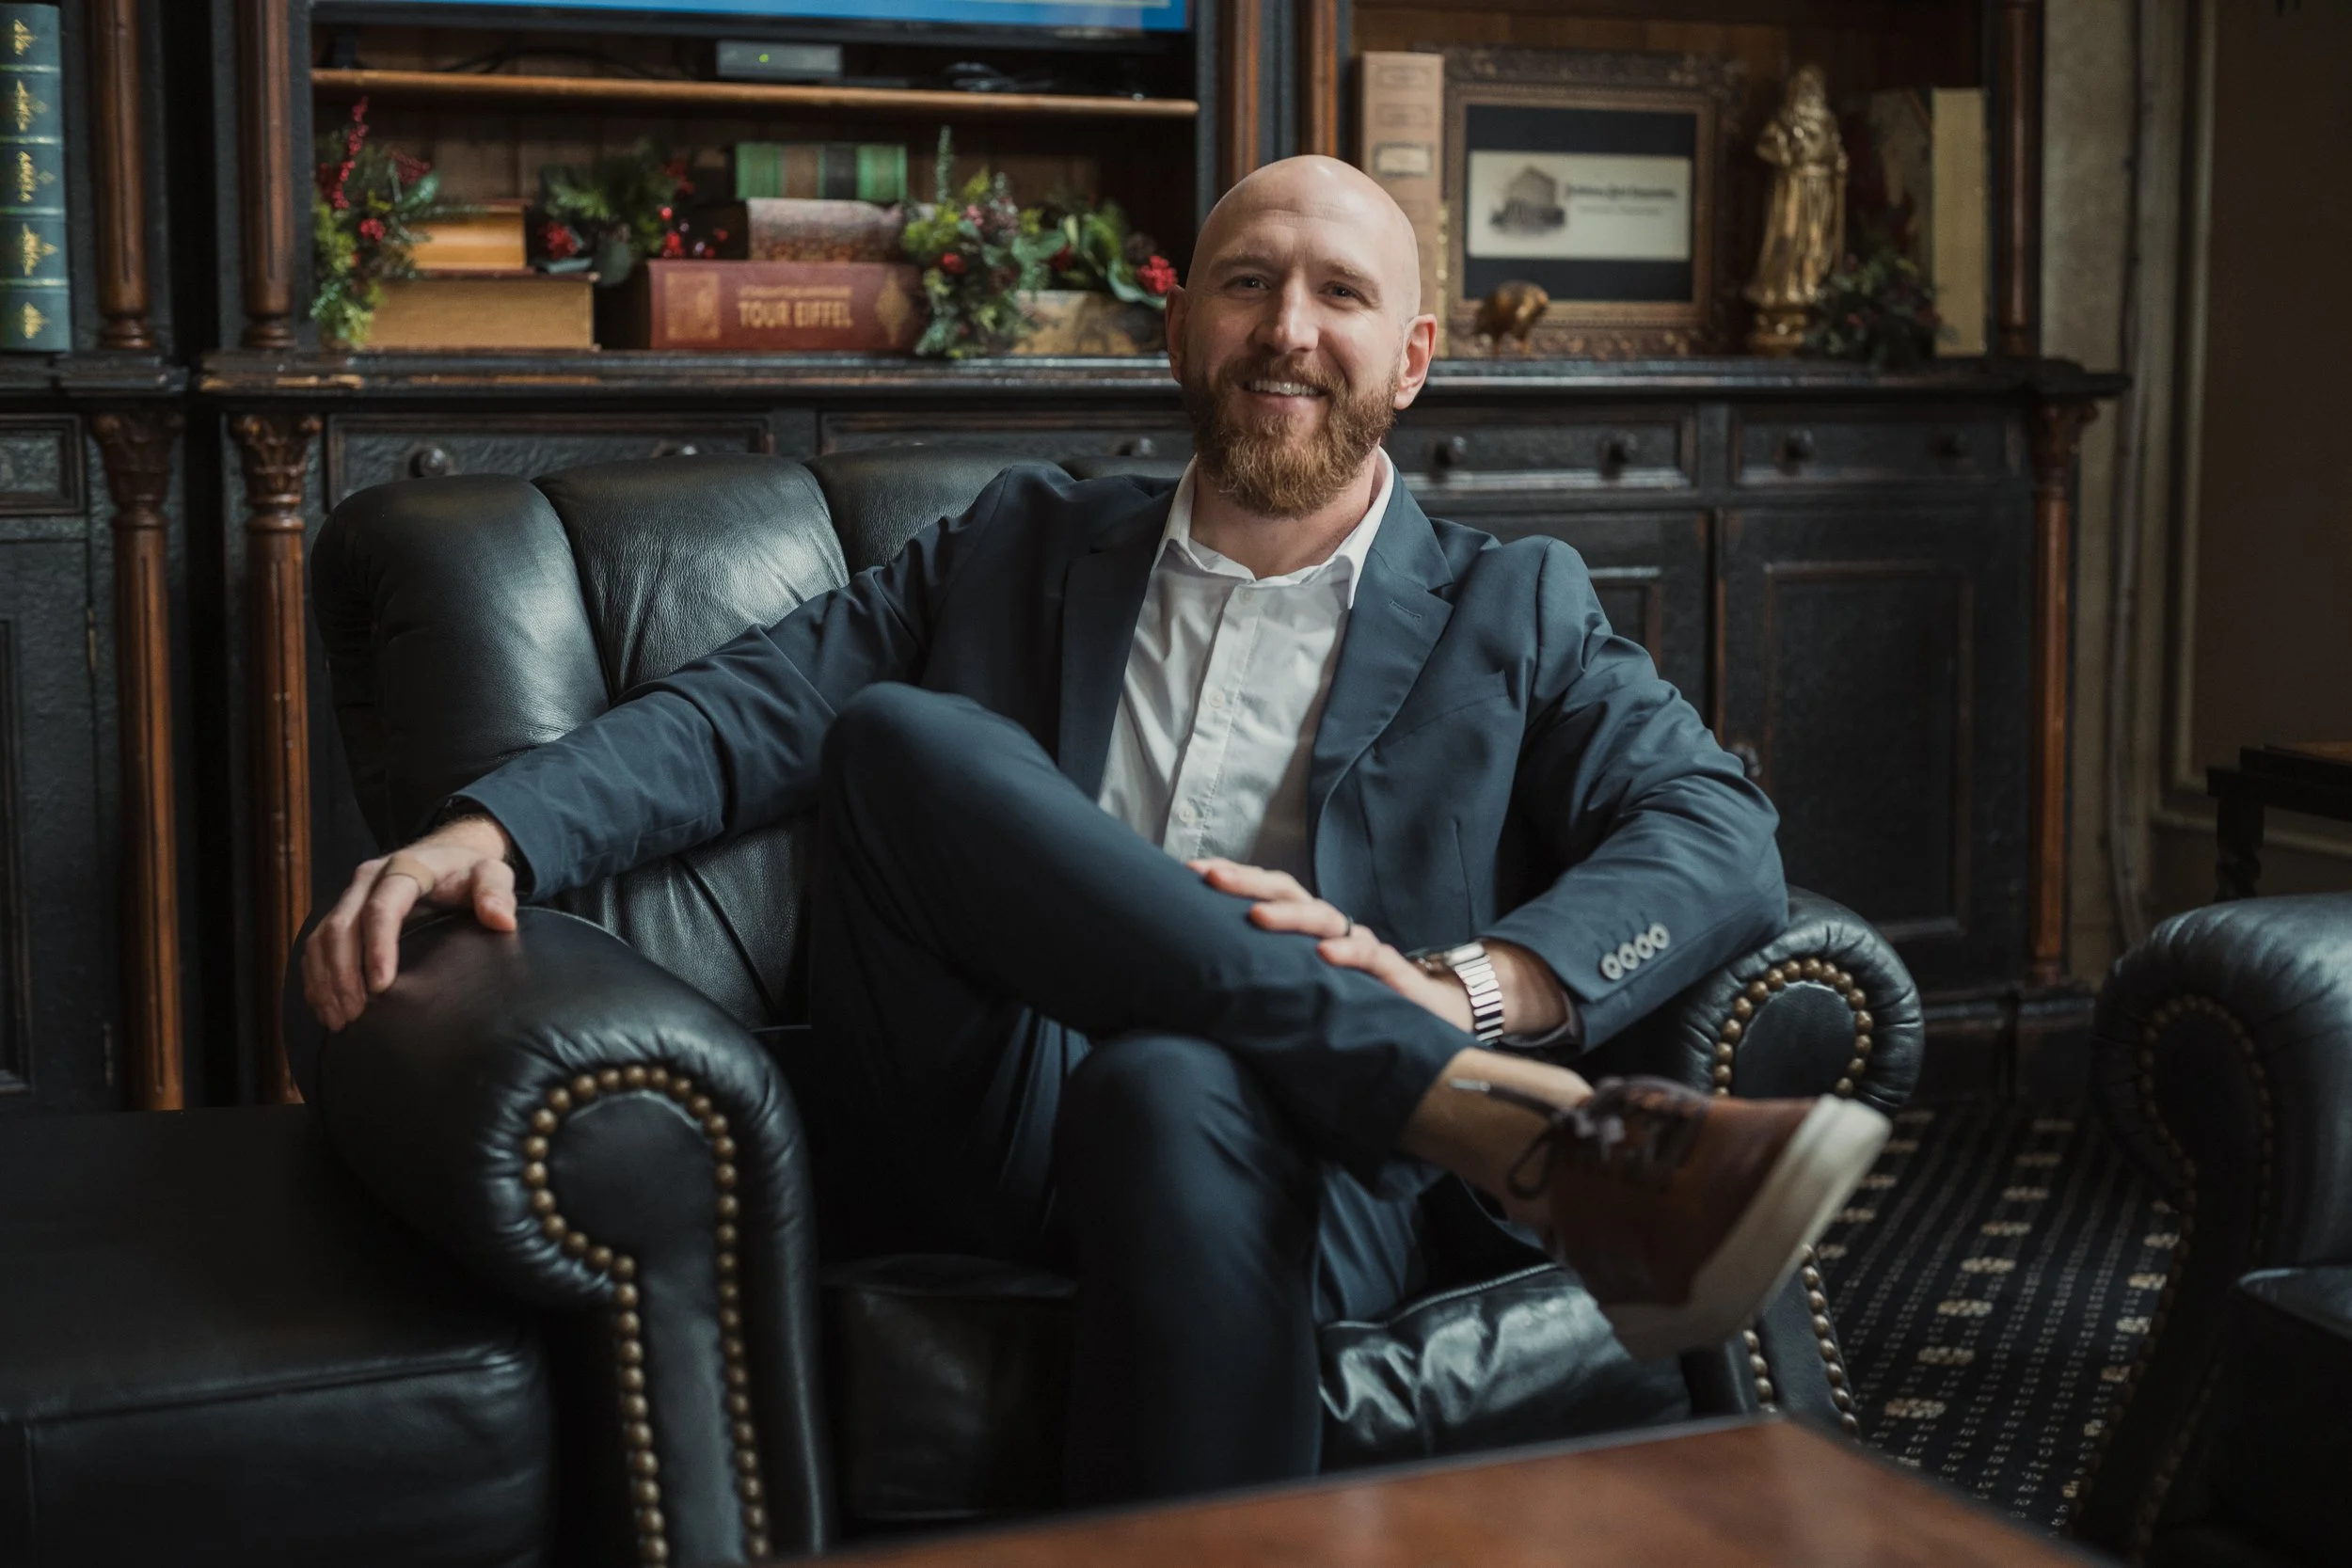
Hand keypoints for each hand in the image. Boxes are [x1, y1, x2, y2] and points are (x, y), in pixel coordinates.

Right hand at [302, 815, 517, 1030]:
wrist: (448, 855)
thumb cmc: (470, 871)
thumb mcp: (492, 873)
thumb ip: (497, 892)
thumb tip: (502, 921)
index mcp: (405, 868)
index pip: (383, 908)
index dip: (378, 947)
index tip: (382, 987)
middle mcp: (369, 879)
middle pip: (343, 926)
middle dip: (345, 973)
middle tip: (355, 1014)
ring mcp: (351, 895)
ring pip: (323, 937)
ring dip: (326, 980)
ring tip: (339, 1019)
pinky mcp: (342, 911)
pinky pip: (317, 944)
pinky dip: (317, 976)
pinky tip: (326, 1005)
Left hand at [1189, 857, 1474, 1031]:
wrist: (1426, 1019)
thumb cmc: (1351, 1002)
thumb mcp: (1302, 989)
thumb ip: (1266, 980)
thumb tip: (1200, 984)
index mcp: (1306, 930)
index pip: (1267, 893)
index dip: (1233, 879)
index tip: (1190, 871)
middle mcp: (1330, 929)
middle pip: (1289, 893)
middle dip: (1248, 882)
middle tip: (1211, 877)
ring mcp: (1359, 946)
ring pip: (1323, 918)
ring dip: (1289, 914)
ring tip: (1257, 917)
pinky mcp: (1390, 972)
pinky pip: (1369, 956)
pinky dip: (1348, 951)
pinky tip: (1326, 955)